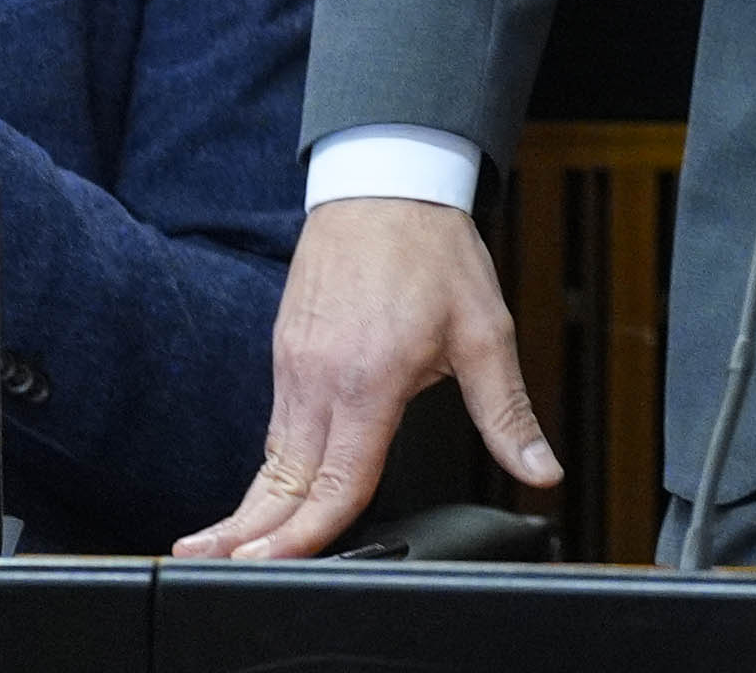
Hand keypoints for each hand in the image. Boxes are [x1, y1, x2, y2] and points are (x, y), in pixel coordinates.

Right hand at [176, 196, 558, 561]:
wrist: (386, 182)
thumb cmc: (433, 251)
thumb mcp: (485, 333)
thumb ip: (508, 413)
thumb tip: (542, 470)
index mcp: (369, 381)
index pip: (335, 482)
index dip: (308, 536)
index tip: (278, 568)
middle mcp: (319, 378)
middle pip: (282, 481)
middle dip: (249, 536)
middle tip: (213, 571)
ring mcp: (294, 364)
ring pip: (271, 457)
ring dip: (249, 508)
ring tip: (221, 550)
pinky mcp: (285, 351)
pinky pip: (275, 426)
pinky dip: (268, 468)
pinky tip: (262, 497)